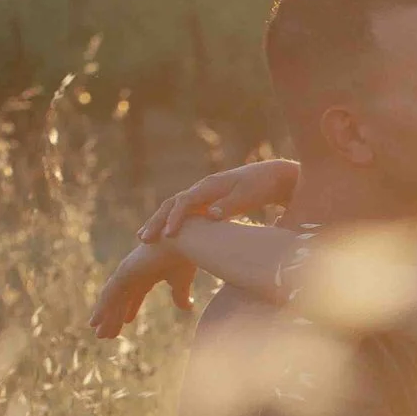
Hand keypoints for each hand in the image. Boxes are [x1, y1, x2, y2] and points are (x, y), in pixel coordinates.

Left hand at [90, 243, 196, 338]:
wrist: (185, 242)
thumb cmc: (186, 258)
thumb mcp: (182, 282)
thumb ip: (181, 295)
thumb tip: (186, 307)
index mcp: (148, 272)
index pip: (135, 294)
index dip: (130, 308)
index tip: (126, 322)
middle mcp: (135, 271)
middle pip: (121, 298)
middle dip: (114, 317)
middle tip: (106, 334)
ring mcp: (128, 271)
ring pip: (113, 298)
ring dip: (105, 317)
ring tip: (99, 334)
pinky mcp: (125, 272)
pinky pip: (110, 294)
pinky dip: (102, 308)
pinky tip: (96, 321)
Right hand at [138, 159, 300, 241]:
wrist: (273, 176)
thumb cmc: (262, 186)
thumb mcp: (248, 196)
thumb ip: (229, 205)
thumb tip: (210, 215)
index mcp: (210, 186)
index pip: (184, 202)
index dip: (175, 218)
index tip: (168, 236)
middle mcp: (203, 187)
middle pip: (172, 203)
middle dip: (157, 220)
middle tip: (143, 239)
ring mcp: (204, 193)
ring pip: (175, 206)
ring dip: (160, 221)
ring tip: (146, 238)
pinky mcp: (208, 200)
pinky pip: (184, 210)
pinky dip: (173, 221)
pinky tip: (167, 235)